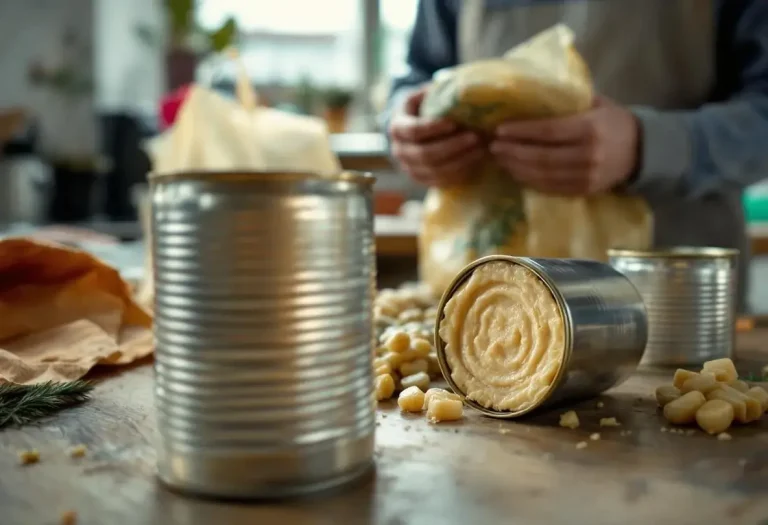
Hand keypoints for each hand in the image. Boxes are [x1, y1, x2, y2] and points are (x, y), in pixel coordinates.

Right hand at [389, 88, 483, 186]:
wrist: (415, 128)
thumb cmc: (425, 107)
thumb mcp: (425, 95)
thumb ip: (436, 91)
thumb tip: (455, 87)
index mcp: (397, 127)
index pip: (414, 131)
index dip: (433, 128)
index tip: (454, 123)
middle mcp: (399, 151)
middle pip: (425, 154)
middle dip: (452, 146)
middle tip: (475, 137)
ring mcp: (409, 168)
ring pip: (434, 170)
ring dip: (460, 161)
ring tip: (481, 149)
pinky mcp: (421, 179)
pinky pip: (440, 181)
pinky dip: (459, 173)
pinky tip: (475, 161)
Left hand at [489, 96, 639, 194]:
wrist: (643, 149)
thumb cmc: (613, 121)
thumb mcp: (596, 103)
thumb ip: (567, 100)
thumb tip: (529, 92)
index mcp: (589, 128)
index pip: (548, 132)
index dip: (521, 132)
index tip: (499, 130)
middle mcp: (588, 155)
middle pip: (541, 157)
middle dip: (513, 152)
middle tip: (493, 146)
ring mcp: (586, 176)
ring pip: (543, 175)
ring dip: (517, 168)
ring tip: (500, 158)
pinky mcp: (584, 191)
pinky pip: (551, 188)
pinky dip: (530, 181)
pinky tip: (516, 172)